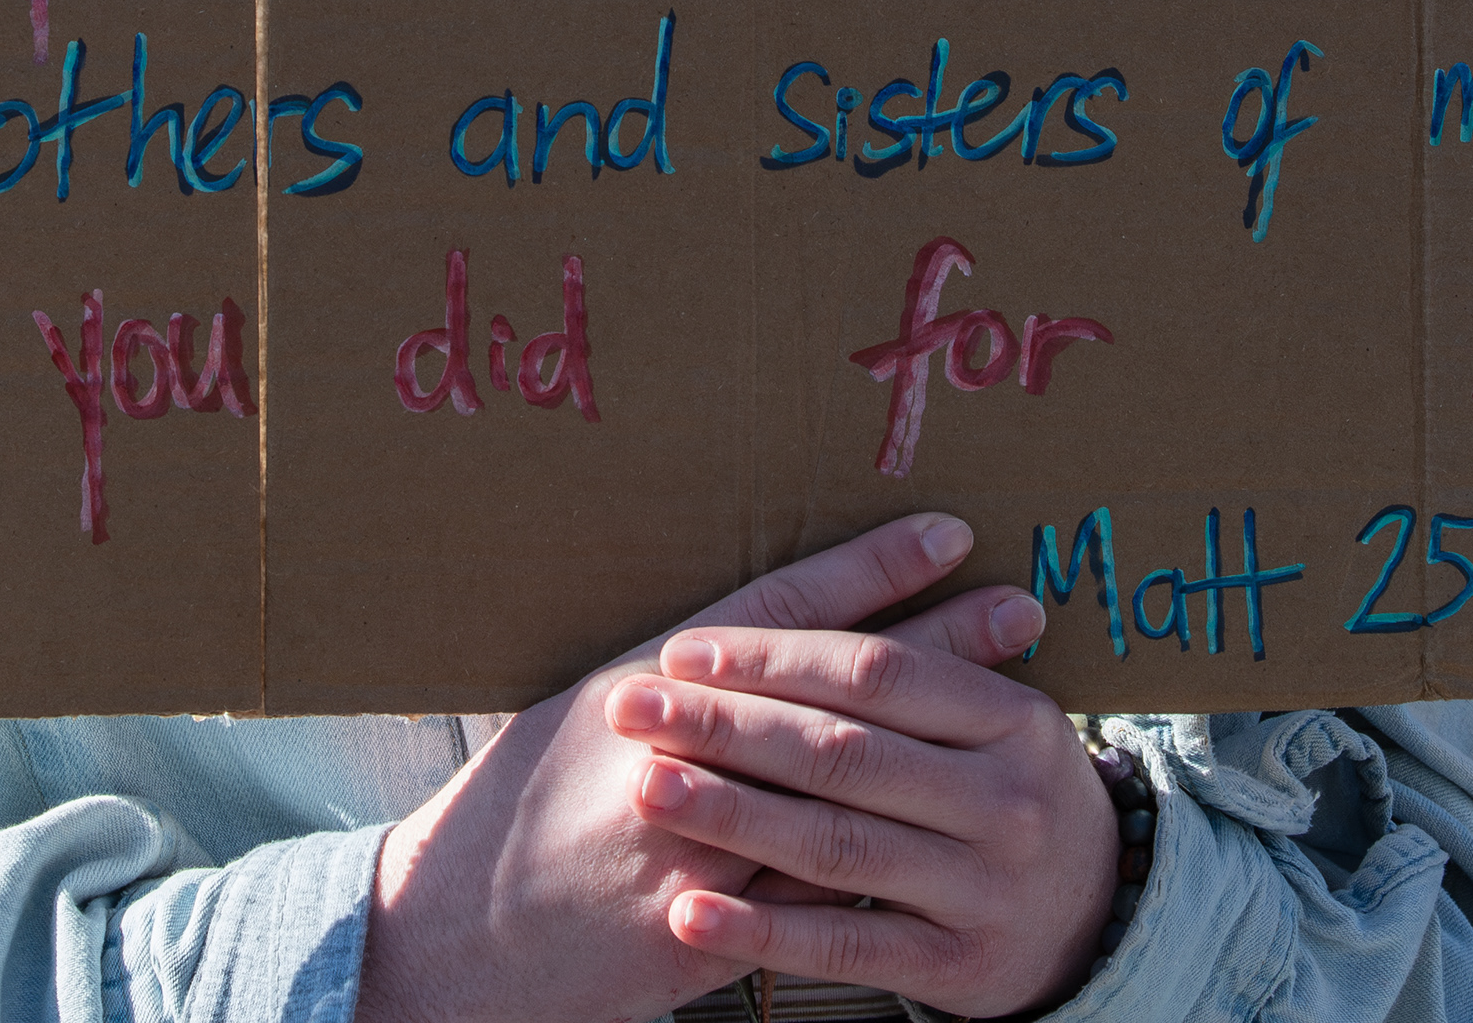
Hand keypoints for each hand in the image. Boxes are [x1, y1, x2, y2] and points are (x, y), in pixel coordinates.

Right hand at [357, 511, 991, 1022]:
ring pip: (849, 789)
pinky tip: (955, 826)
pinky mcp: (704, 936)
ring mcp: (696, 853)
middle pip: (836, 690)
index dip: (868, 569)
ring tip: (1024, 702)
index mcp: (642, 687)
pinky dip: (892, 854)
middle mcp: (678, 759)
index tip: (948, 530)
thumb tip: (755, 640)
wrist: (447, 942)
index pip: (776, 615)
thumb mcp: (581, 714)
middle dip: (938, 644)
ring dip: (941, 742)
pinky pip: (818, 896)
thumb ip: (673, 680)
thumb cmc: (509, 813)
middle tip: (1020, 604)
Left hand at [615, 560, 1112, 1017]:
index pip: (878, 672)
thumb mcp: (996, 719)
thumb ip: (941, 653)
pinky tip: (691, 914)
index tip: (684, 652)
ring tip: (649, 789)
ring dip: (731, 816)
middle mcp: (1007, 801)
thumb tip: (937, 533)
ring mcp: (984, 889)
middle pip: (846, 752)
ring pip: (838, 846)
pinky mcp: (956, 968)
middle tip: (633, 709)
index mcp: (1013, 718)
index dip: (776, 659)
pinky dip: (763, 932)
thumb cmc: (1009, 792)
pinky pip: (846, 945)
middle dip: (728, 727)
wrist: (1095, 920)